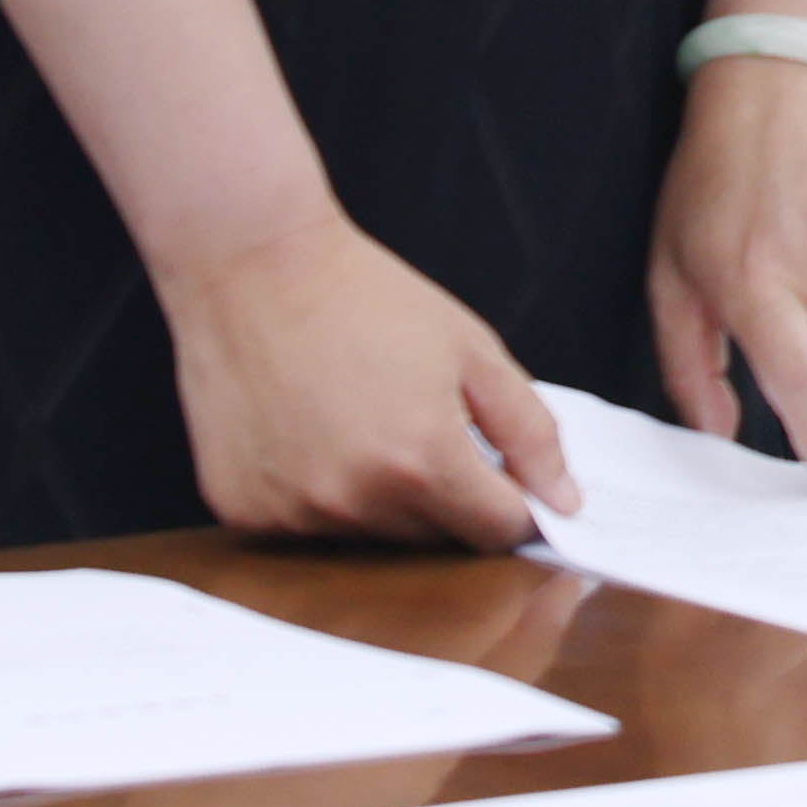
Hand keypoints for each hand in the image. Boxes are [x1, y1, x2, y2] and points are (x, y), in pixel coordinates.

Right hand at [159, 216, 573, 548]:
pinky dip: (317, 495)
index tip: (508, 479)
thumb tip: (564, 501)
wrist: (253, 266)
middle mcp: (356, 500)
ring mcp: (293, 512)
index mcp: (423, 460)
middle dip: (447, 496)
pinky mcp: (243, 510)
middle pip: (435, 540)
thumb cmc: (365, 298)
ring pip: (369, 537)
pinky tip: (308, 433)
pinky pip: (303, 527)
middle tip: (422, 425)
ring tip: (359, 420)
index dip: (515, 506)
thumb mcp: (472, 350)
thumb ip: (530, 432)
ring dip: (380, 499)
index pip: (498, 531)